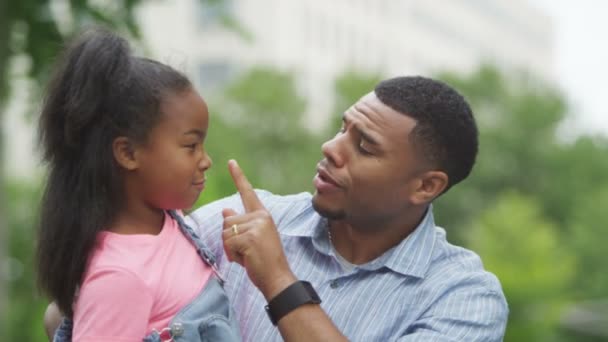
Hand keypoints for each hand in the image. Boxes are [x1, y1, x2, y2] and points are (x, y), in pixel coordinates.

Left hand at [222, 160, 296, 299]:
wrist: (277, 278)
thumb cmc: (263, 261)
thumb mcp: (251, 239)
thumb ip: (240, 224)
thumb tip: (225, 210)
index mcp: (263, 215)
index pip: (248, 193)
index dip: (238, 177)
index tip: (231, 162)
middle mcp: (261, 216)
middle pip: (228, 221)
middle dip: (231, 240)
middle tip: (247, 252)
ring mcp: (256, 225)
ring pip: (226, 232)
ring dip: (231, 248)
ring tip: (248, 256)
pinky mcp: (249, 236)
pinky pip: (228, 243)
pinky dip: (232, 255)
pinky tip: (247, 260)